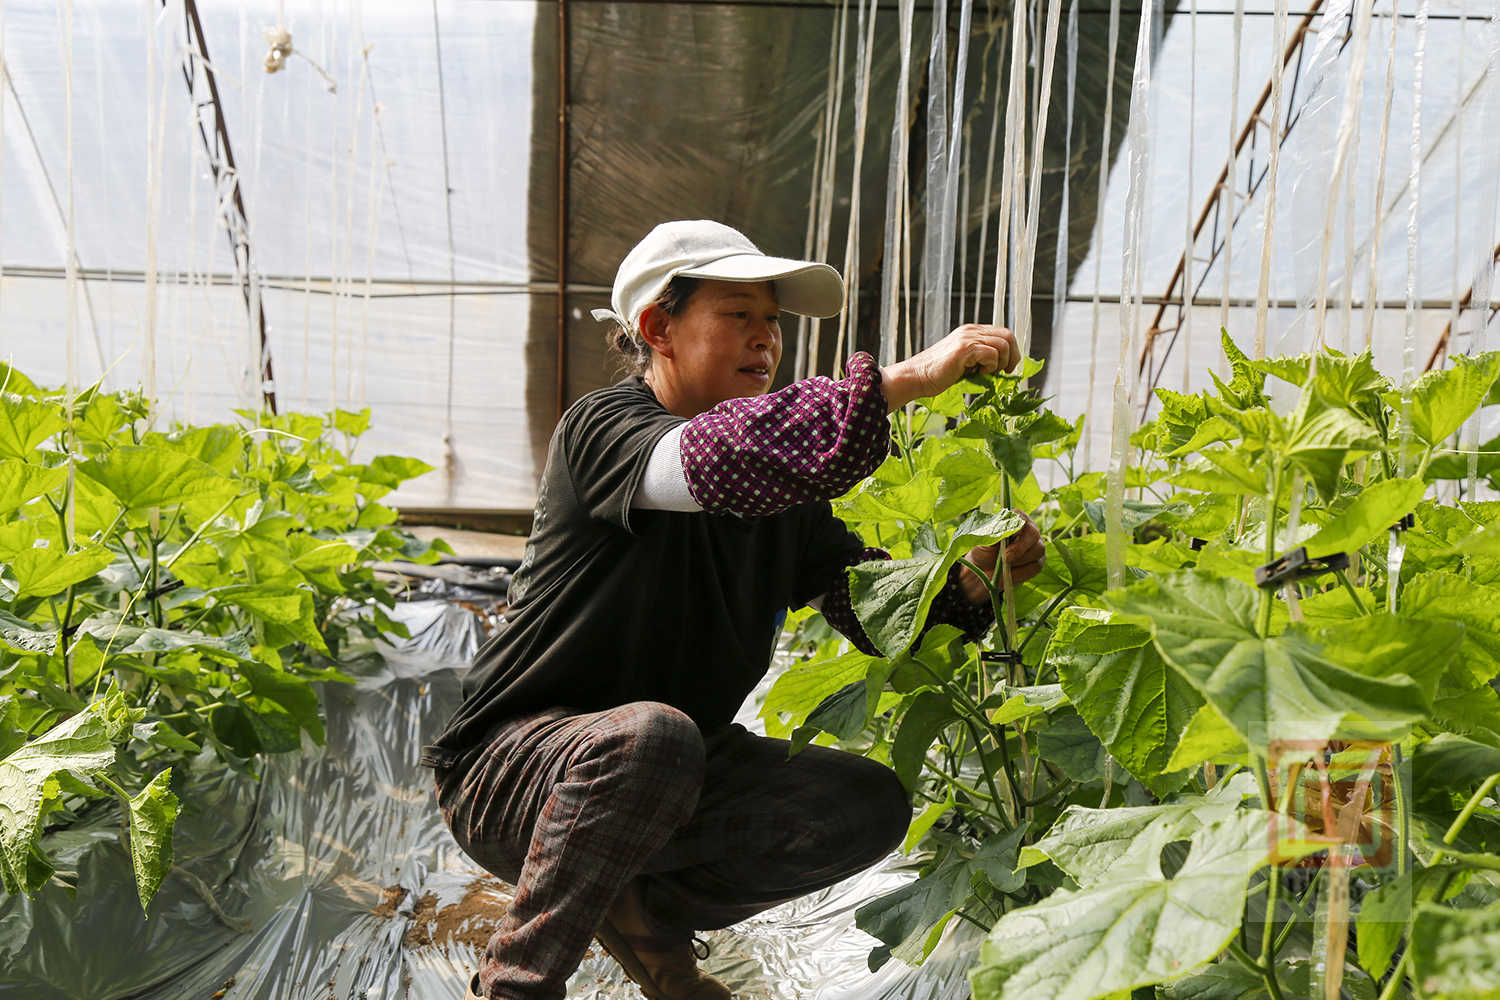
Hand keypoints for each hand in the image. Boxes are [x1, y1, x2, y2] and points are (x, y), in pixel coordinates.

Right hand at [879, 324, 1018, 411]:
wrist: (916, 377)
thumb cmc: (937, 375)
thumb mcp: (964, 363)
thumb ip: (980, 359)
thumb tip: (1002, 367)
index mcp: (971, 332)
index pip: (1003, 333)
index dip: (1011, 351)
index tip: (1006, 368)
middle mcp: (971, 330)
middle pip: (1008, 335)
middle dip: (1012, 356)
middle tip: (1005, 372)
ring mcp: (968, 337)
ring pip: (1003, 344)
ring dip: (1001, 363)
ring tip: (986, 373)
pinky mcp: (965, 348)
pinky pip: (992, 353)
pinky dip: (991, 366)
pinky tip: (978, 373)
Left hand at [959, 511, 1044, 603]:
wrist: (984, 573)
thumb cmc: (983, 552)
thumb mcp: (983, 541)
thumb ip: (993, 532)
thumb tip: (1001, 527)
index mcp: (1014, 519)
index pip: (1020, 516)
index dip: (1017, 523)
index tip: (1007, 533)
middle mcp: (1028, 531)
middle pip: (1033, 534)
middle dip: (1019, 547)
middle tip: (1006, 557)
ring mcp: (1036, 547)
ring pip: (1037, 551)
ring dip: (1018, 561)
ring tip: (1003, 566)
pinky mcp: (1037, 563)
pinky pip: (1034, 567)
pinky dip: (1020, 572)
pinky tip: (1009, 574)